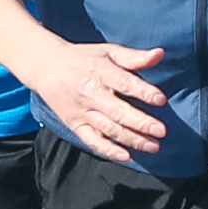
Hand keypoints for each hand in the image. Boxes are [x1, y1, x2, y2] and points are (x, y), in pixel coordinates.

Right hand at [30, 34, 170, 157]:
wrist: (46, 68)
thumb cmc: (83, 59)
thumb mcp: (108, 51)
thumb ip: (134, 57)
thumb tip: (159, 54)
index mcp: (100, 72)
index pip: (124, 83)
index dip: (143, 92)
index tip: (161, 100)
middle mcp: (91, 94)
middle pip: (118, 111)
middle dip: (141, 123)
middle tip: (161, 130)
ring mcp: (82, 112)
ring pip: (109, 129)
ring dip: (132, 139)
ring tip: (153, 146)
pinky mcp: (75, 125)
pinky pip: (92, 141)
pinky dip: (108, 150)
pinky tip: (126, 156)